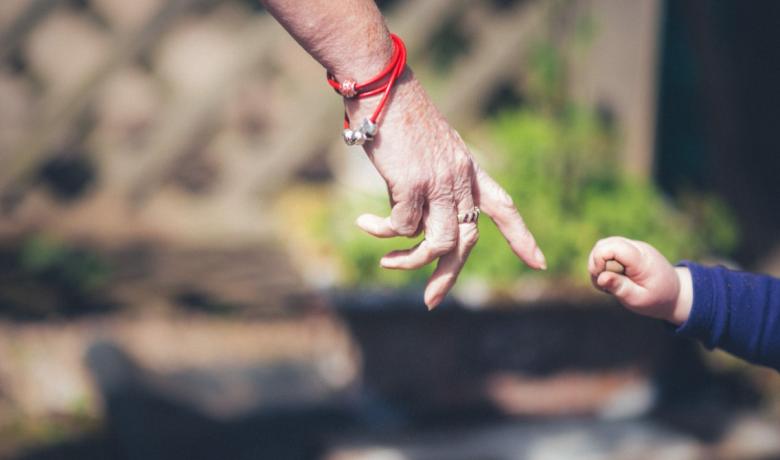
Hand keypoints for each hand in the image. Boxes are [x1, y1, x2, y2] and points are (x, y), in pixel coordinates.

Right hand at [349, 72, 546, 308]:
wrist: (384, 89)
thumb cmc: (401, 116)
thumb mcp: (431, 150)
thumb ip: (435, 183)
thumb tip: (418, 220)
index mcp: (469, 170)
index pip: (503, 207)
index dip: (521, 237)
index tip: (539, 262)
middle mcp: (460, 180)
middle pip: (467, 241)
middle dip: (450, 276)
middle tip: (432, 301)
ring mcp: (439, 184)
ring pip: (437, 244)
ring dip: (410, 262)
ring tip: (387, 262)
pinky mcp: (413, 186)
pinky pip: (400, 228)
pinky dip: (382, 233)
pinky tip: (365, 224)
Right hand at [588, 236, 691, 324]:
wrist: (676, 293)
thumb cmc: (657, 299)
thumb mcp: (638, 299)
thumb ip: (620, 288)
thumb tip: (600, 278)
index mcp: (641, 260)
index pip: (612, 247)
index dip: (599, 260)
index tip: (600, 278)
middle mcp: (637, 248)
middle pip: (604, 244)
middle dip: (595, 262)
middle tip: (601, 283)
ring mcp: (634, 247)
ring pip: (603, 245)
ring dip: (597, 263)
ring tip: (605, 282)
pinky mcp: (629, 251)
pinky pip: (608, 250)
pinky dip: (602, 263)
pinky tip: (609, 278)